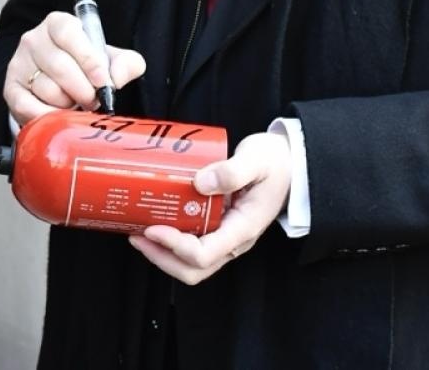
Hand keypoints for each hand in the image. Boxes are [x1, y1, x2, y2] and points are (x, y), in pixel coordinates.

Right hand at [3, 10, 146, 127]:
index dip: (88, 59)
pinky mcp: (10, 89)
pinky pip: (29, 107)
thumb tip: (116, 78)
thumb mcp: (109, 60)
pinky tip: (59, 116)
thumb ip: (125, 63)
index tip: (102, 81)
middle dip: (83, 90)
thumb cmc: (84, 68)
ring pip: (48, 89)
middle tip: (93, 100)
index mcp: (57, 24)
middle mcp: (33, 40)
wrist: (58, 84)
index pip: (69, 34)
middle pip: (60, 66)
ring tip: (74, 104)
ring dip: (68, 104)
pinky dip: (48, 116)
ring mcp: (19, 64)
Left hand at [128, 131, 291, 284]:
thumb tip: (200, 183)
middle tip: (137, 236)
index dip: (175, 246)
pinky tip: (155, 223)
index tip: (152, 228)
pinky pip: (193, 247)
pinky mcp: (219, 228)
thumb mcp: (257, 159)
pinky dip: (171, 242)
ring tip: (139, 233)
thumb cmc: (275, 163)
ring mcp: (226, 237)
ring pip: (192, 264)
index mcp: (243, 228)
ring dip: (163, 254)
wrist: (291, 165)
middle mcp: (234, 240)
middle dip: (162, 257)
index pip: (205, 254)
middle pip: (194, 269)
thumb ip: (232, 171)